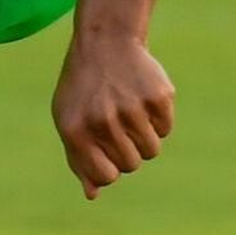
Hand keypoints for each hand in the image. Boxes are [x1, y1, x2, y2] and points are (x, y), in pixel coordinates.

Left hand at [51, 30, 174, 200]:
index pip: (106, 176)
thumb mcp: (69, 119)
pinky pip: (166, 128)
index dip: (110, 168)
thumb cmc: (84, 87)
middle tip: (117, 121)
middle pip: (131, 164)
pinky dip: (158, 118)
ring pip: (151, 150)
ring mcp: (131, 107)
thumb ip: (78, 158)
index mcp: (76, 130)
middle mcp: (102, 120)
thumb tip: (93, 194)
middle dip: (127, 150)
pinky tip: (141, 96)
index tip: (107, 151)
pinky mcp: (157, 96)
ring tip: (129, 109)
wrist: (105, 40)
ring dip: (144, 136)